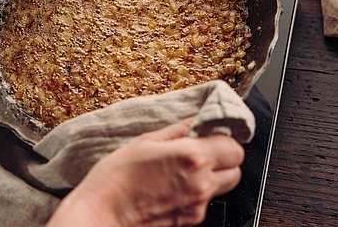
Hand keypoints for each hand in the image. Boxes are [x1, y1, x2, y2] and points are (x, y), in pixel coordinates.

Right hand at [47, 118, 243, 226]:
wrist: (100, 216)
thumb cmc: (115, 179)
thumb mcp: (144, 142)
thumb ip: (176, 130)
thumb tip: (193, 120)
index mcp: (192, 157)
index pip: (234, 146)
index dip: (224, 137)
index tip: (211, 133)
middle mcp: (201, 183)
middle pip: (236, 168)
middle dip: (224, 156)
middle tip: (201, 149)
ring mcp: (197, 206)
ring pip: (222, 186)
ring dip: (212, 174)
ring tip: (184, 168)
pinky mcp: (189, 221)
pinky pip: (205, 202)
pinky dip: (196, 191)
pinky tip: (172, 185)